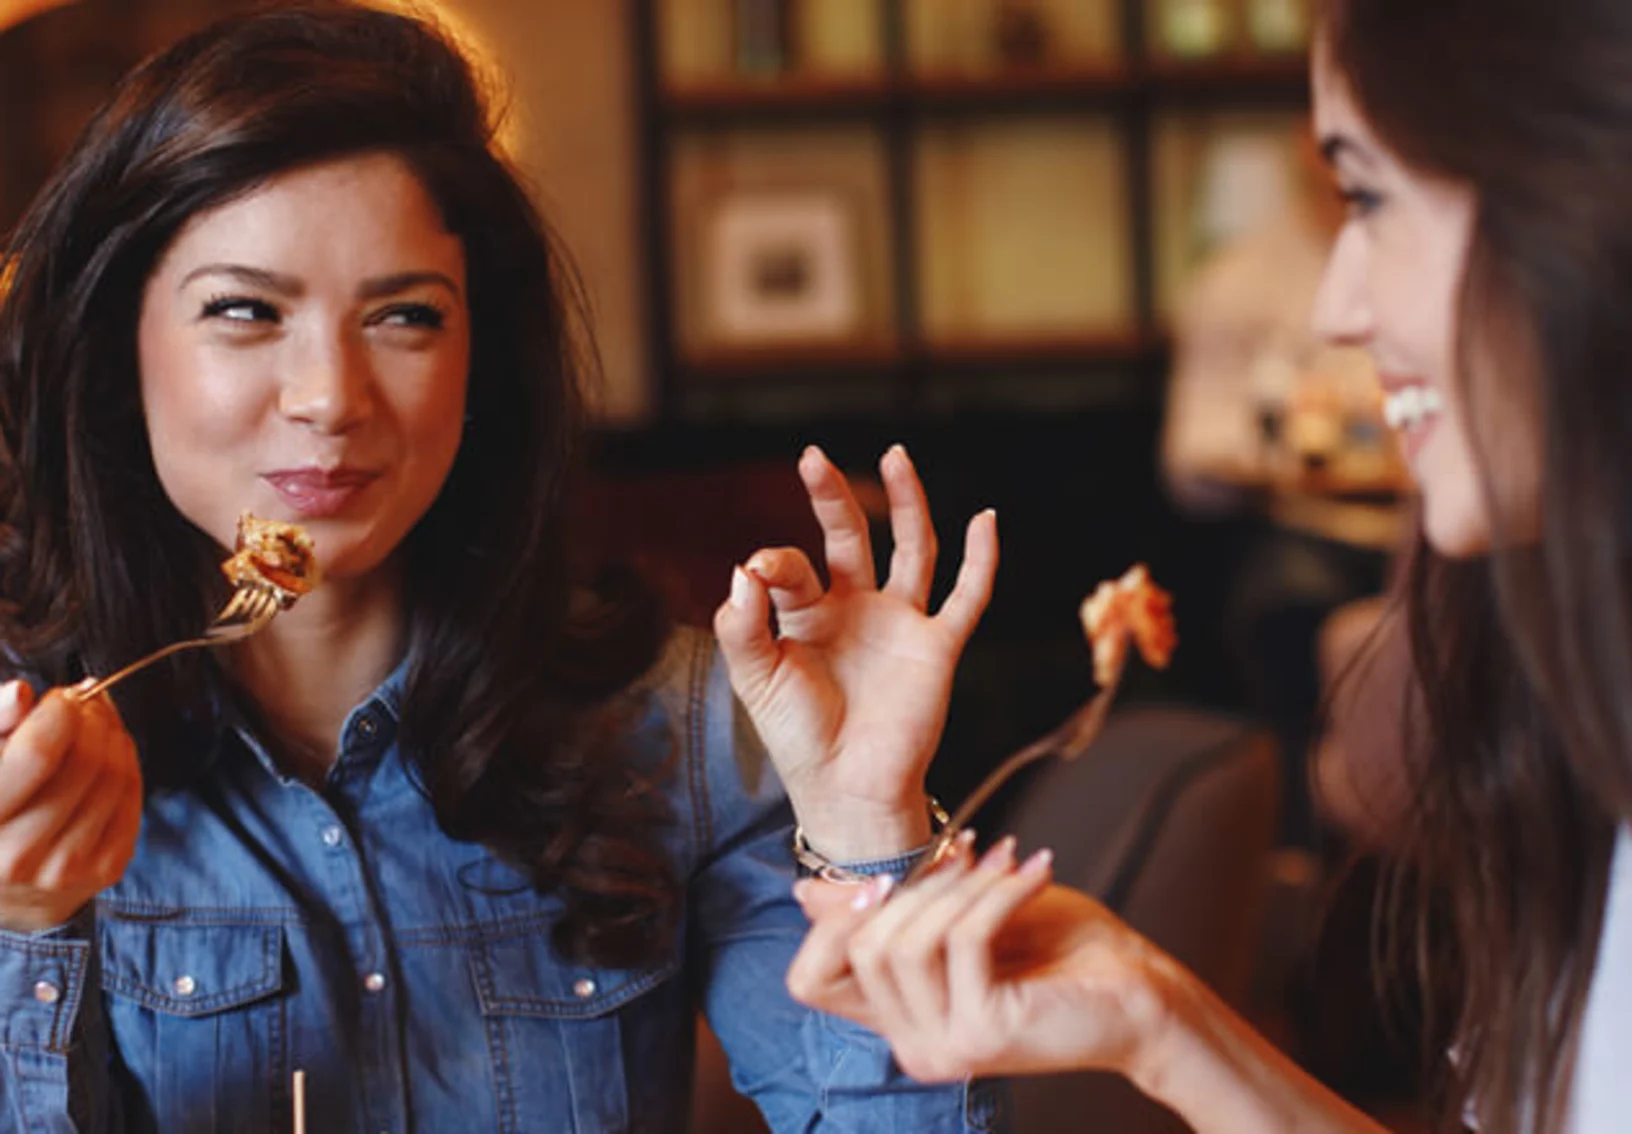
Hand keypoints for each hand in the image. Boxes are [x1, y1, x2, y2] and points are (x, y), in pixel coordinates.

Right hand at [0, 681, 142, 932]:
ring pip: (115, 776)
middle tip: (83, 703)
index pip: (38, 754)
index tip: (61, 698)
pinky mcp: (104, 870)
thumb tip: (20, 693)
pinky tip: (108, 753)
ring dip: (112, 735)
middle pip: (85, 761)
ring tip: (95, 724)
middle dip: (91, 719)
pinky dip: (126, 763)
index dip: (60, 713)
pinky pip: (132, 797)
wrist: (6, 890)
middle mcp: (16, 856)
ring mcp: (64, 868)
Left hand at [713, 445, 997, 860]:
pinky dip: (980, 559)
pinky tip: (985, 520)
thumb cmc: (799, 738)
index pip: (792, 567)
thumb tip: (743, 568)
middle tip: (812, 458)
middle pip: (851, 537)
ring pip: (911, 550)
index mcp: (806, 614)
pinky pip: (966, 597)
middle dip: (832, 499)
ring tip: (895, 456)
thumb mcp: (756, 680)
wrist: (846, 790)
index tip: (760, 573)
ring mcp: (899, 624)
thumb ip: (742, 626)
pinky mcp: (937, 648)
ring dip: (906, 503)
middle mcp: (855, 609)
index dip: (775, 563)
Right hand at [786, 840, 1181, 1084]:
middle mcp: (912, 1045)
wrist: (1142, 992)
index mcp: (899, 1019)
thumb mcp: (961, 918)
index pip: (809, 983)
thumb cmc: (1058, 949)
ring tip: (1004, 859)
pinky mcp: (985, 1032)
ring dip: (957, 886)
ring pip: (905, 944)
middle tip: (967, 850)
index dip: (826, 923)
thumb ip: (893, 910)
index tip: (881, 875)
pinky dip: (996, 892)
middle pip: (859, 948)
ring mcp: (945, 1047)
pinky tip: (1034, 870)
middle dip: (912, 885)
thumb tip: (806, 892)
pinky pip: (962, 941)